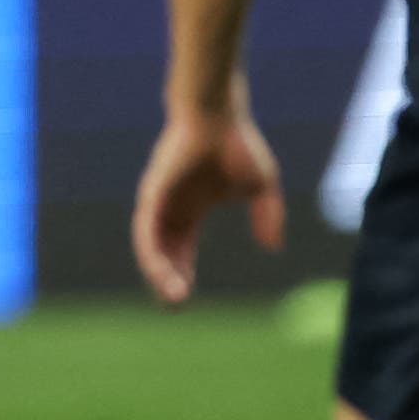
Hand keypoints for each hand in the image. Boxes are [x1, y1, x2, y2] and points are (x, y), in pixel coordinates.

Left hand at [130, 94, 284, 304]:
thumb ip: (268, 215)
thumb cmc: (237, 143)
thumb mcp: (262, 186)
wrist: (219, 113)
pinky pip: (146, 231)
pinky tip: (160, 272)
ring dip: (159, 274)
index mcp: (190, 210)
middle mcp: (170, 209)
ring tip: (173, 298)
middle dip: (167, 281)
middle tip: (176, 306)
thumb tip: (273, 247)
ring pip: (151, 248)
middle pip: (163, 254)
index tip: (186, 296)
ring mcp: (158, 202)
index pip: (180, 250)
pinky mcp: (152, 193)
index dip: (182, 273)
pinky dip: (151, 253)